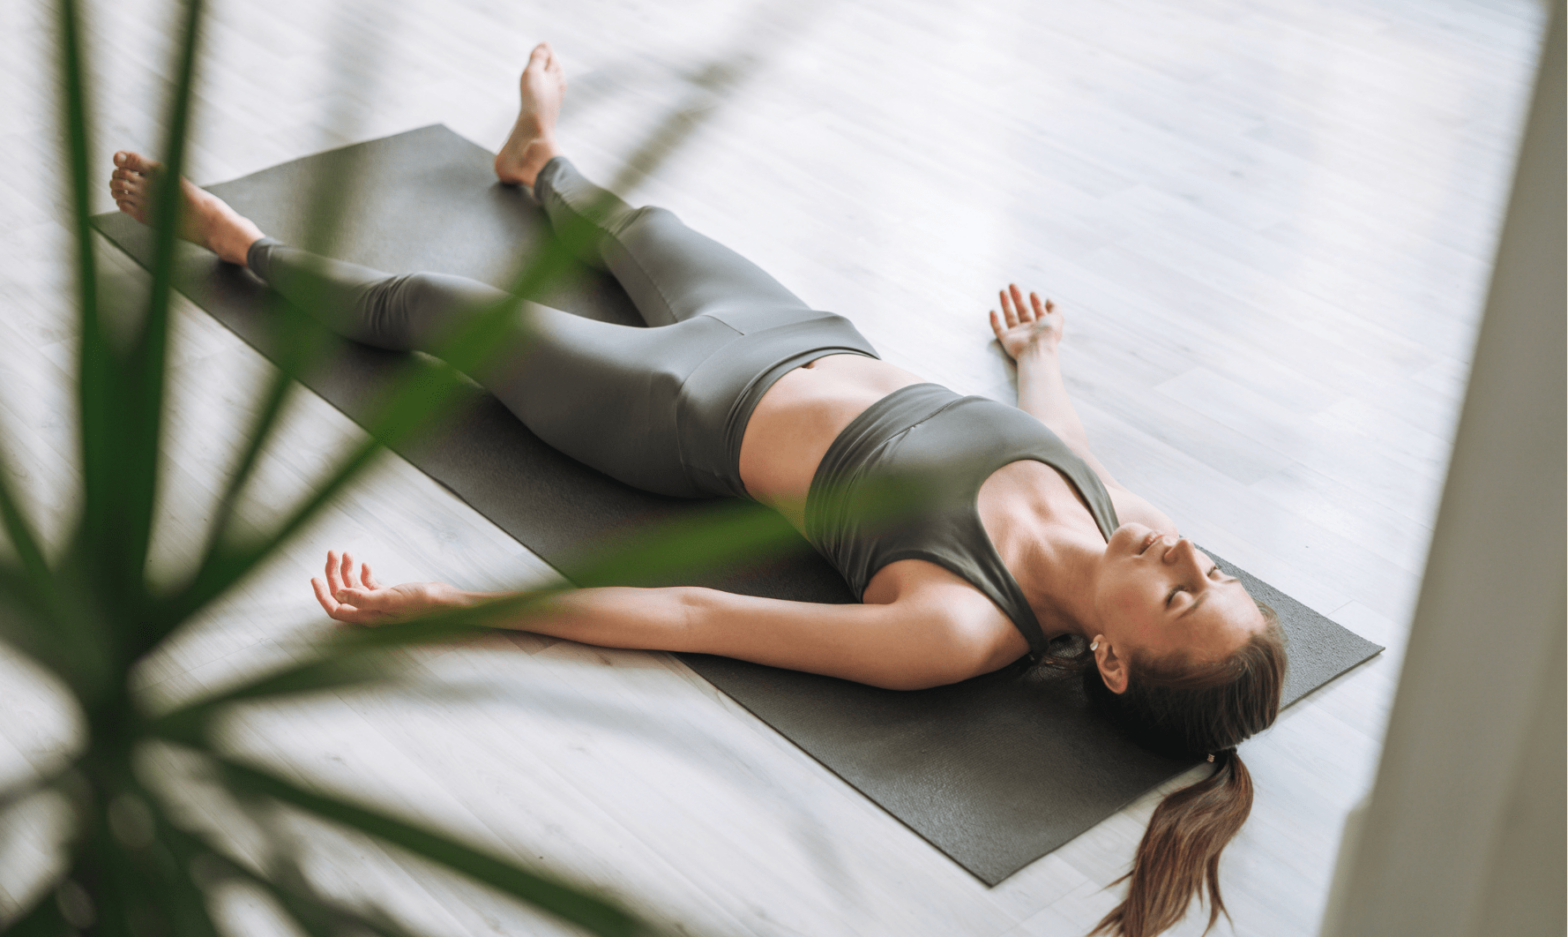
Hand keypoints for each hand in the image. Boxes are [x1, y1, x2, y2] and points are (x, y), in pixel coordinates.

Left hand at [311, 550, 462, 624]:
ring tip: (347, 553)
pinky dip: (363, 573)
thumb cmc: (422, 604)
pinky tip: (365, 564)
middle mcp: (370, 612)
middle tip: (333, 553)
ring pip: (354, 587)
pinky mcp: (389, 596)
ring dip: (348, 570)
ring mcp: (379, 604)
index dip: (322, 595)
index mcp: (368, 616)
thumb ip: (363, 598)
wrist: (446, 603)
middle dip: (334, 574)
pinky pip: (369, 585)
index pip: (336, 608)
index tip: (314, 577)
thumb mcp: (390, 599)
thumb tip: (337, 594)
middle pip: (342, 594)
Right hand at [989, 283, 1063, 360]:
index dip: (1036, 302)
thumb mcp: (1057, 317)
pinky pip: (998, 329)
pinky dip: (994, 321)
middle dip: (1017, 297)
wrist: (1036, 350)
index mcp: (1042, 325)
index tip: (1032, 293)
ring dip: (1006, 304)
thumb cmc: (1047, 335)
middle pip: (1022, 311)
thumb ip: (1055, 307)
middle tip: (1012, 285)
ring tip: (1002, 291)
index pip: (1038, 311)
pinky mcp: (1006, 339)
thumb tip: (1049, 299)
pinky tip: (992, 311)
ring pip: (1010, 317)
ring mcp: (1017, 334)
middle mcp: (1029, 329)